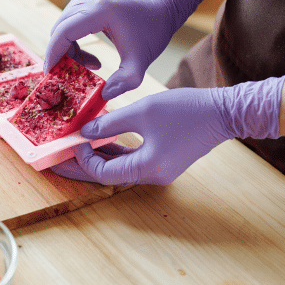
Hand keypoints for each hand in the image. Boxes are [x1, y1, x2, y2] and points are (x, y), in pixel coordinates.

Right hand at [44, 0, 209, 99]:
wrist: (162, 5)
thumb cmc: (152, 32)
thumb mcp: (140, 61)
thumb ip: (125, 81)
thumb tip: (104, 95)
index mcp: (101, 9)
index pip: (63, 33)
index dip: (53, 55)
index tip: (51, 74)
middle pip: (60, 29)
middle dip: (62, 55)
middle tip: (73, 75)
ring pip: (63, 25)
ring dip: (68, 48)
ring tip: (90, 65)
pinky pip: (69, 19)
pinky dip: (73, 38)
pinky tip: (90, 54)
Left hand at [51, 77, 284, 185]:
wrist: (224, 111)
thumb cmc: (185, 110)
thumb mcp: (142, 112)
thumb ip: (111, 123)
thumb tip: (85, 132)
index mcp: (148, 168)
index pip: (104, 173)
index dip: (84, 159)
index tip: (72, 141)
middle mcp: (153, 175)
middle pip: (109, 175)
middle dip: (84, 165)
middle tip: (60, 159)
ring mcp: (159, 169)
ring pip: (119, 167)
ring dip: (98, 157)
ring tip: (76, 148)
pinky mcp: (163, 160)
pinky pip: (132, 160)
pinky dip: (115, 151)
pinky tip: (100, 140)